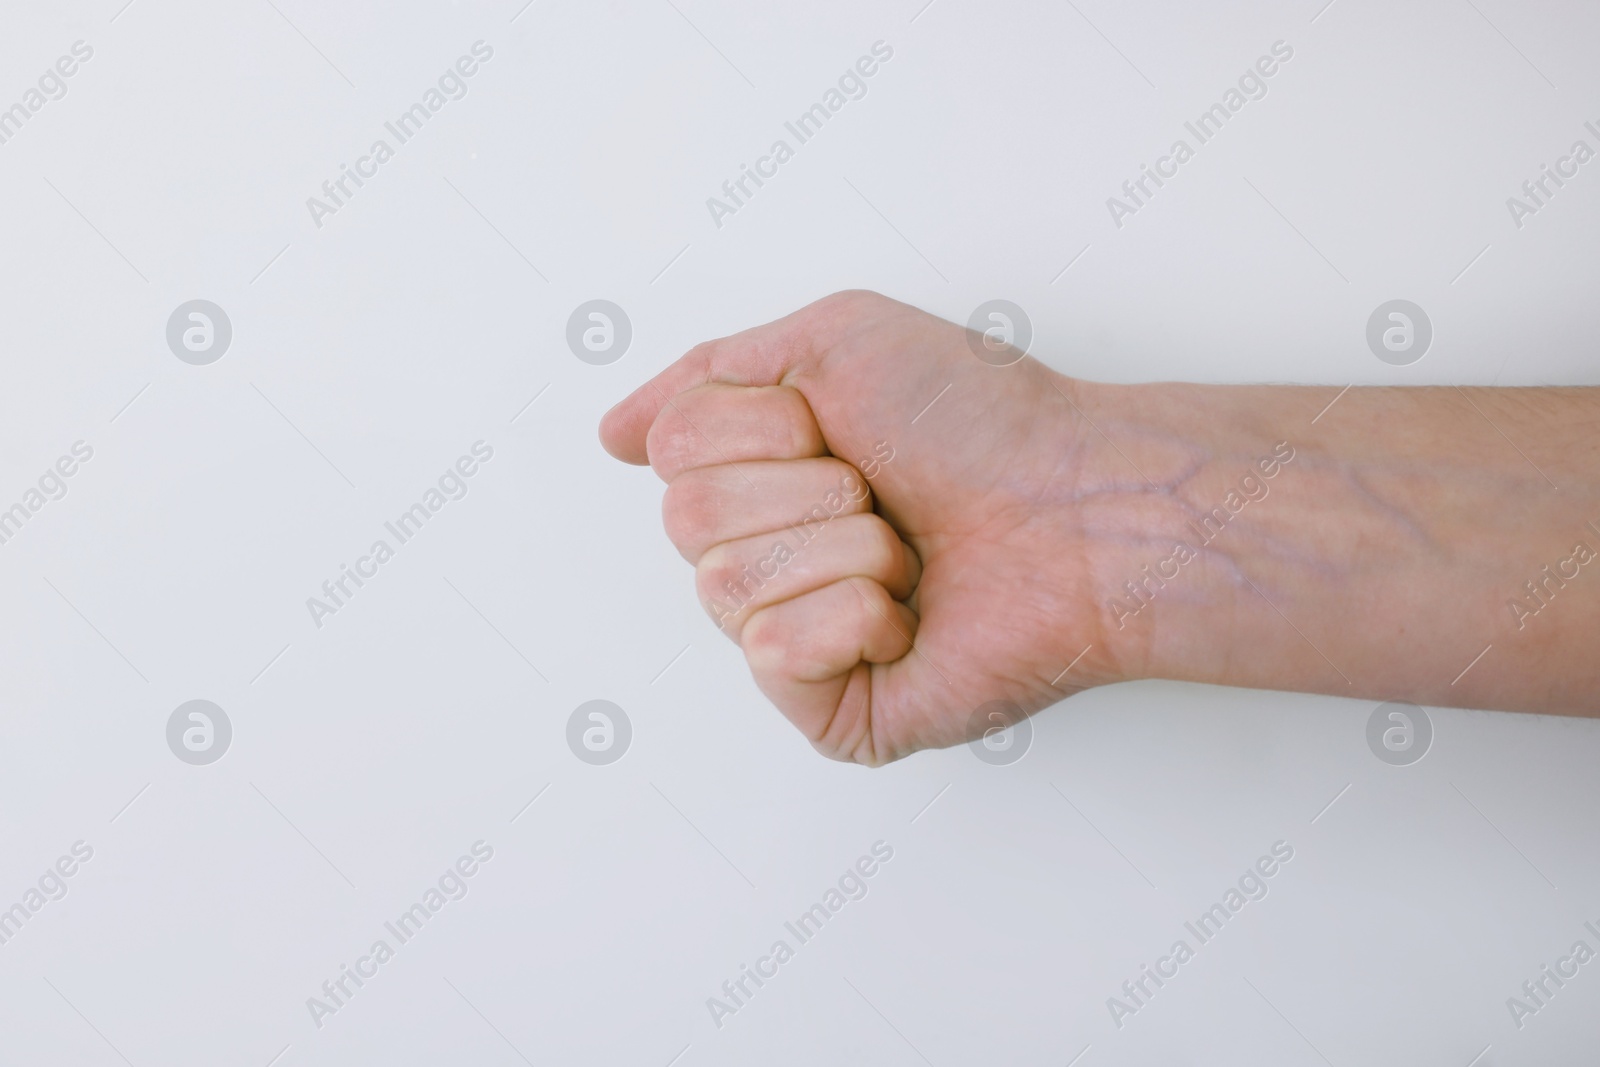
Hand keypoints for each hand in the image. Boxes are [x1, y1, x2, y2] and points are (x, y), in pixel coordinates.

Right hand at [600, 291, 1123, 763]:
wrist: (1080, 504)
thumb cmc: (980, 422)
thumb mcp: (830, 341)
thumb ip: (706, 375)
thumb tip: (615, 434)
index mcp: (760, 481)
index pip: (672, 450)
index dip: (764, 425)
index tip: (842, 427)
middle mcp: (766, 562)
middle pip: (684, 519)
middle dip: (801, 488)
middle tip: (882, 494)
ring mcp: (794, 642)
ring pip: (725, 584)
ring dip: (841, 546)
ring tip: (908, 554)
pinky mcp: (830, 711)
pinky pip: (773, 652)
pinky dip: (851, 614)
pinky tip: (906, 616)